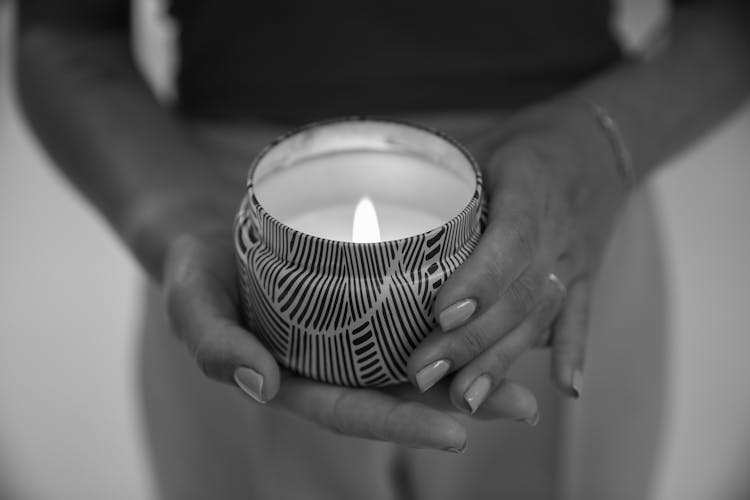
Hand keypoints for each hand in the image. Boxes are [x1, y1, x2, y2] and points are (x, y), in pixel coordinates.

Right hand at [143, 128, 538, 452]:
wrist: (208, 229)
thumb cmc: (196, 270)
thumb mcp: (192, 302)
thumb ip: (214, 345)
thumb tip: (261, 386)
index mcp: (297, 378)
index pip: (354, 411)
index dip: (403, 423)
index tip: (458, 431)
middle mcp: (334, 360)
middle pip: (401, 389)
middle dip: (462, 400)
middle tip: (522, 403)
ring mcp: (352, 328)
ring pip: (419, 350)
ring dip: (474, 356)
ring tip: (534, 355)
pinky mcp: (365, 291)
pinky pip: (415, 306)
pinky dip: (456, 310)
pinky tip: (498, 302)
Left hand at [407, 98, 629, 413]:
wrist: (598, 143)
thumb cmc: (525, 143)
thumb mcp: (479, 143)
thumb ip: (431, 172)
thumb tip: (358, 195)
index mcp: (529, 186)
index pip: (508, 240)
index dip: (479, 281)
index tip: (442, 315)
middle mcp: (556, 230)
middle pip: (518, 294)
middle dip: (471, 340)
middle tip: (423, 373)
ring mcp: (573, 259)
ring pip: (540, 317)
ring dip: (503, 360)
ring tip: (465, 399)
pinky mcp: (584, 279)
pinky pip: (580, 319)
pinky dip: (573, 353)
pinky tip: (565, 390)